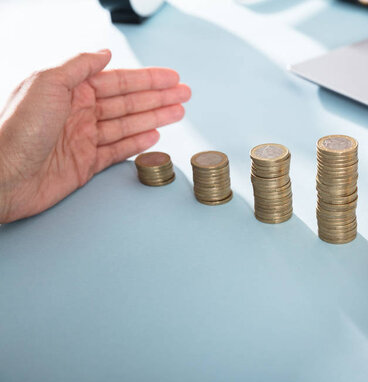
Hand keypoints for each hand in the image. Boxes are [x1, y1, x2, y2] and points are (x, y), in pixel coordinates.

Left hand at [0, 50, 190, 222]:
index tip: (171, 78)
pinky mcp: (86, 165)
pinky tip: (154, 135)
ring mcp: (84, 139)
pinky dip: (137, 143)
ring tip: (178, 112)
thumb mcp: (47, 83)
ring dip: (155, 117)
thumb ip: (80, 67)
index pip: (118, 81)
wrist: (2, 176)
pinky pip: (118, 151)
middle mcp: (78, 113)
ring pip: (128, 125)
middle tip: (184, 94)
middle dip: (158, 97)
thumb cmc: (16, 129)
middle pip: (128, 102)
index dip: (147, 79)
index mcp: (69, 90)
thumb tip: (105, 54)